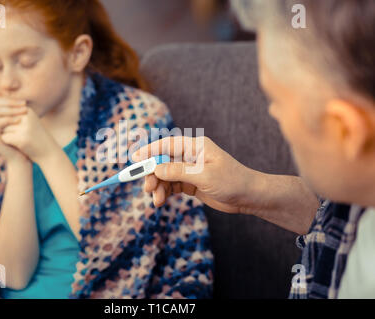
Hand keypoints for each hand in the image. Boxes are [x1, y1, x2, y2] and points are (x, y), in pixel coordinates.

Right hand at [0, 96, 29, 162]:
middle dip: (11, 103)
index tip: (24, 102)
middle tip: (24, 104)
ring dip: (11, 109)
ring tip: (24, 110)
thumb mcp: (20, 125)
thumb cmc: (22, 141)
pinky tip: (20, 119)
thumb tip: (21, 99)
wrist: (21, 159)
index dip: (9, 100)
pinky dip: (9, 119)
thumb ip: (17, 114)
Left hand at [0, 106, 58, 164]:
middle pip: (4, 120)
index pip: (6, 111)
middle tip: (20, 135)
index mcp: (28, 110)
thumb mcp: (26, 121)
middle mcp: (27, 117)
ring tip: (22, 139)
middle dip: (7, 128)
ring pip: (3, 128)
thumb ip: (13, 114)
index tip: (17, 129)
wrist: (49, 153)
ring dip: (7, 135)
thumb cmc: (35, 136)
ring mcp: (24, 128)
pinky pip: (4, 138)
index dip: (8, 122)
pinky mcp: (21, 139)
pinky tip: (19, 145)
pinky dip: (8, 142)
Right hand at [131, 136, 258, 212]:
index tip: (134, 159)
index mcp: (195, 146)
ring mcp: (189, 169)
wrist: (249, 197)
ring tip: (156, 201)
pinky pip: (171, 185)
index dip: (148, 151)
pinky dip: (164, 192)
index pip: (166, 145)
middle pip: (162, 161)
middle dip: (152, 174)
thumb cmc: (232, 181)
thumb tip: (155, 168)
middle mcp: (190, 155)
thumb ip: (178, 171)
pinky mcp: (190, 182)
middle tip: (147, 189)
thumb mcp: (204, 176)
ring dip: (158, 187)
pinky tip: (161, 201)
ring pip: (165, 175)